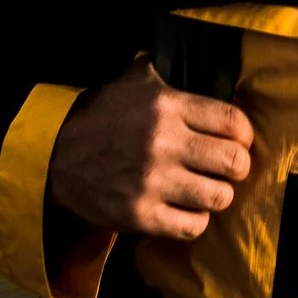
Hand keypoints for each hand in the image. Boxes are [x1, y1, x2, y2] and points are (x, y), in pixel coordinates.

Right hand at [49, 60, 255, 239]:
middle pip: (235, 163)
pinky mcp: (140, 215)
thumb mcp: (132, 82)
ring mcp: (152, 182)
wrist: (54, 154)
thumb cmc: (100, 116)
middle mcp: (164, 143)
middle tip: (225, 169)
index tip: (237, 141)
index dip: (244, 135)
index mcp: (167, 106)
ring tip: (206, 190)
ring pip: (219, 198)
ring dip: (217, 196)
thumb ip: (168, 77)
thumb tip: (202, 70)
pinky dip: (195, 220)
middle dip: (237, 167)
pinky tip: (185, 210)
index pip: (233, 122)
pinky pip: (192, 226)